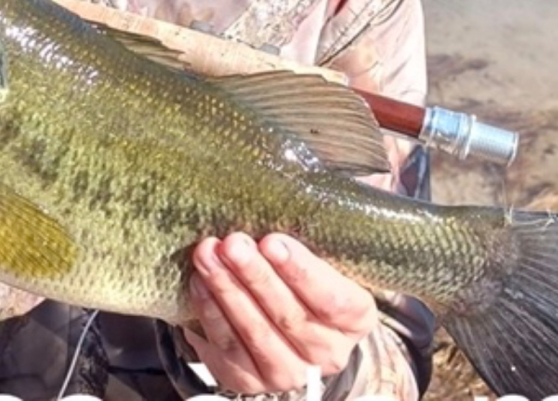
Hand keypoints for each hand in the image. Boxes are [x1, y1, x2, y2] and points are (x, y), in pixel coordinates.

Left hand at [186, 233, 377, 394]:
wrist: (288, 329)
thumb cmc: (307, 277)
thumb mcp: (329, 252)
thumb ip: (333, 223)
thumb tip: (357, 179)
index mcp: (355, 318)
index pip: (334, 299)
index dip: (303, 272)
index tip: (274, 241)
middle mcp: (327, 352)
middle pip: (289, 316)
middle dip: (256, 276)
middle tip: (233, 243)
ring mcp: (287, 370)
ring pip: (254, 332)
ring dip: (227, 290)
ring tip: (207, 254)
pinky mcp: (249, 379)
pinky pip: (226, 346)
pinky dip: (209, 311)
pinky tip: (200, 280)